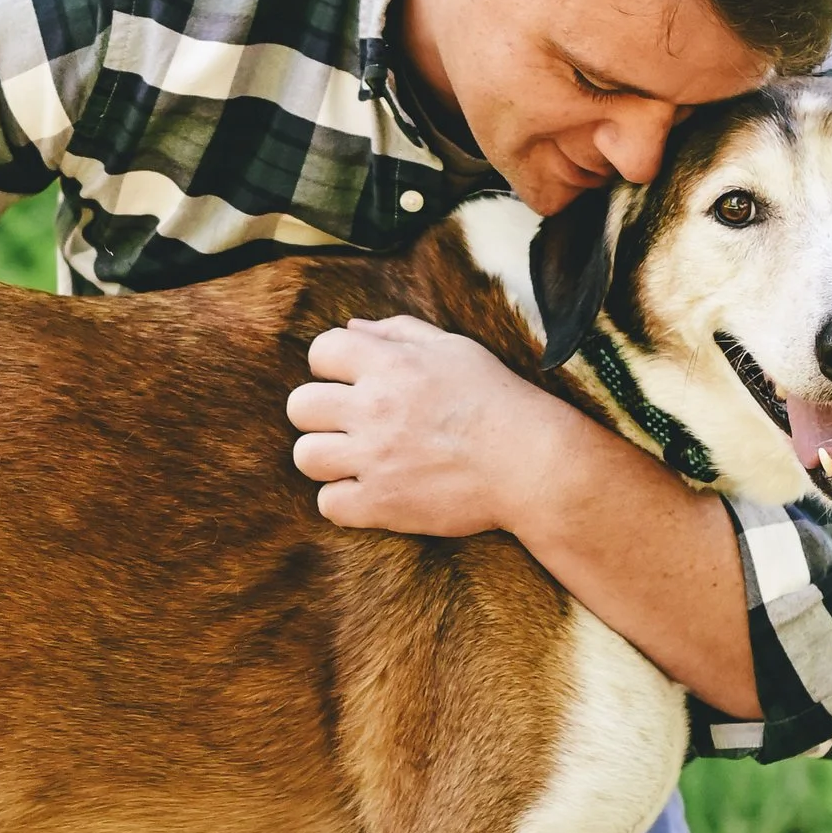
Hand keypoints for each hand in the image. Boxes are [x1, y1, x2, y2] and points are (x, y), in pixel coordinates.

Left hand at [285, 315, 558, 534]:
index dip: (332, 366)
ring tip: (357, 460)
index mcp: (390, 364)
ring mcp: (374, 458)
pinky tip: (370, 491)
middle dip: (321, 414)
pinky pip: (328, 503)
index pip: (320, 352)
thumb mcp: (453, 348)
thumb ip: (398, 332)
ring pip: (306, 456)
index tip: (353, 382)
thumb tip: (350, 328)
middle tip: (351, 425)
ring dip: (327, 458)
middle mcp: (374, 407)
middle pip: (300, 406)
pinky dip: (344, 501)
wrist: (531, 463)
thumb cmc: (496, 400)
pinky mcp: (381, 504)